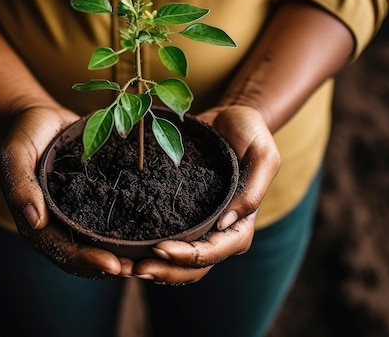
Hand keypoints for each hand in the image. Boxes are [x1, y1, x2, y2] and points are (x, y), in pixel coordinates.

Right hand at [0, 106, 132, 278]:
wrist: (41, 118)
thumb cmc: (25, 135)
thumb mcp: (16, 153)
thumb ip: (20, 184)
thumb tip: (35, 221)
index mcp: (33, 221)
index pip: (59, 249)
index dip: (85, 260)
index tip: (112, 265)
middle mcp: (54, 224)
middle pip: (79, 256)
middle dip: (106, 266)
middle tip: (137, 269)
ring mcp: (72, 215)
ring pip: (94, 247)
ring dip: (118, 257)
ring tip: (145, 261)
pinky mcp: (90, 203)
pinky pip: (105, 225)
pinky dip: (123, 235)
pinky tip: (146, 237)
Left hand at [132, 105, 280, 283]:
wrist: (231, 116)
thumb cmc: (251, 134)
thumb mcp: (264, 155)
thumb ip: (253, 190)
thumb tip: (226, 223)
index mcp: (241, 223)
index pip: (216, 250)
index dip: (190, 256)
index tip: (161, 250)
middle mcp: (219, 230)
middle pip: (194, 266)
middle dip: (166, 271)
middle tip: (136, 268)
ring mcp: (200, 223)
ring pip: (178, 261)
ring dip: (154, 267)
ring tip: (125, 267)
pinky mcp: (182, 212)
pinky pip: (166, 237)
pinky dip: (147, 248)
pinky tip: (125, 250)